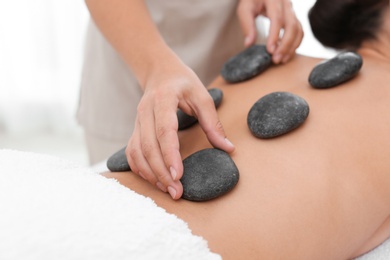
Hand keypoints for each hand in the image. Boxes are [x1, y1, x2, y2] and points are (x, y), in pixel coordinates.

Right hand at [126, 63, 234, 199]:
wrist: (159, 71)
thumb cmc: (182, 81)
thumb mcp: (202, 95)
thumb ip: (213, 123)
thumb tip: (228, 149)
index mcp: (163, 99)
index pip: (164, 131)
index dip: (170, 155)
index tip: (178, 175)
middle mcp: (145, 111)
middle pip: (148, 146)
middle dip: (161, 172)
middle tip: (176, 192)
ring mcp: (137, 121)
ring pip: (137, 152)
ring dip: (150, 174)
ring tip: (167, 189)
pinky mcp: (135, 129)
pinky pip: (132, 152)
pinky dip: (140, 169)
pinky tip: (154, 179)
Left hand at [237, 0, 302, 63]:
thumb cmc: (252, 0)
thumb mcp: (244, 9)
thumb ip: (247, 25)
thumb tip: (248, 44)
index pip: (277, 18)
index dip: (274, 35)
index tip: (270, 50)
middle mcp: (286, 3)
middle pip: (291, 25)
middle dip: (285, 45)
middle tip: (276, 59)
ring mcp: (291, 10)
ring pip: (298, 29)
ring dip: (291, 47)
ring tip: (281, 59)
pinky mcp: (293, 17)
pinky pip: (299, 31)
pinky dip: (294, 44)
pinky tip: (286, 53)